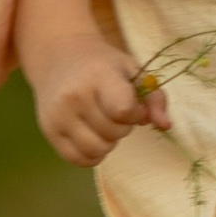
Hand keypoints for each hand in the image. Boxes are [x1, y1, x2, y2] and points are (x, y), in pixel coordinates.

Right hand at [32, 34, 156, 166]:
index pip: (123, 111)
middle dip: (122, 126)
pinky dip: (92, 154)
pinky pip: (79, 159)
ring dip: (108, 142)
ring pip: (97, 150)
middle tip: (114, 111)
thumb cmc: (102, 65)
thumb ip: (154, 98)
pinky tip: (93, 135)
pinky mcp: (49, 131)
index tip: (132, 104)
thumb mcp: (132, 71)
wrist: (59, 57)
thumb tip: (166, 125)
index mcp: (98, 76)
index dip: (135, 113)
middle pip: (113, 134)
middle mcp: (74, 96)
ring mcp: (58, 115)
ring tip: (103, 123)